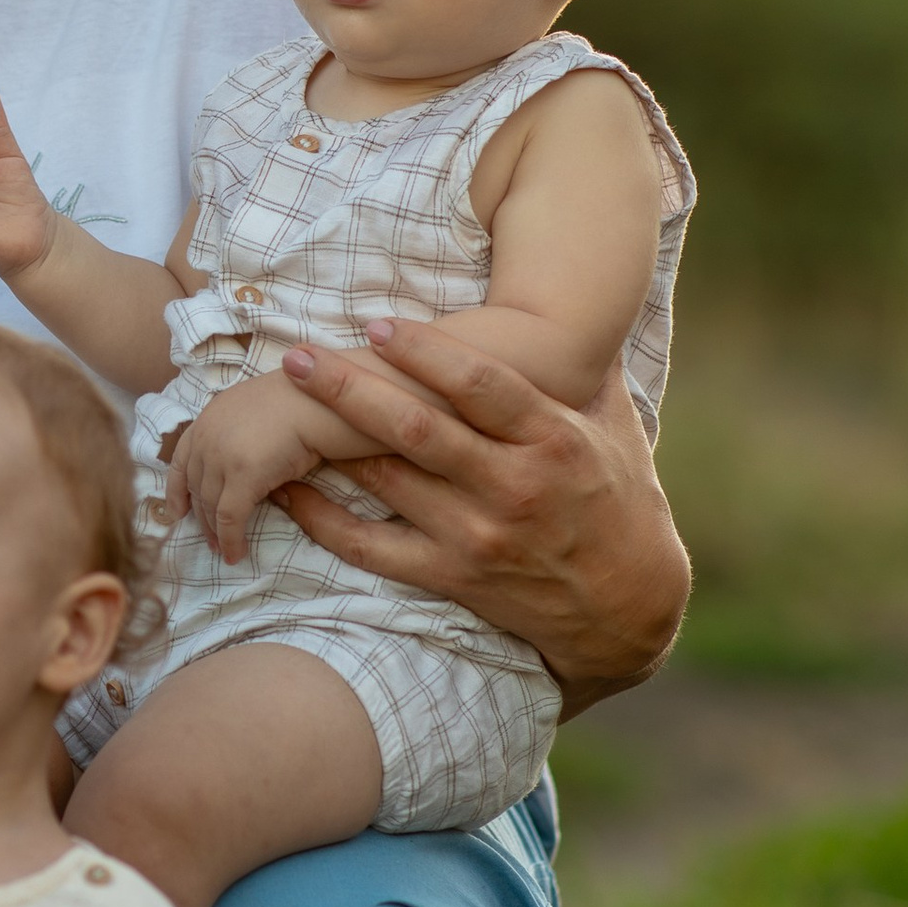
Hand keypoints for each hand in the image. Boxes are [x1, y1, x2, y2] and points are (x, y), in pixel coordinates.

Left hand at [164, 378, 315, 564]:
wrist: (326, 397)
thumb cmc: (306, 402)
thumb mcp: (259, 414)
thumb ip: (240, 437)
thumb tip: (242, 469)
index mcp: (211, 417)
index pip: (181, 459)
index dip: (176, 489)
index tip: (176, 512)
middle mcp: (208, 434)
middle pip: (197, 487)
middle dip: (201, 517)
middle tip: (209, 540)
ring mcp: (221, 454)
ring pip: (210, 505)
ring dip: (215, 533)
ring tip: (223, 551)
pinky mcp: (242, 474)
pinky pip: (230, 517)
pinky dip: (230, 539)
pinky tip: (236, 554)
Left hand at [273, 323, 689, 702]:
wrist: (627, 608)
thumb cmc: (619, 502)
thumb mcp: (617, 429)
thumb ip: (590, 367)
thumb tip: (584, 298)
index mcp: (553, 439)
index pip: (482, 385)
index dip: (426, 353)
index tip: (377, 324)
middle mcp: (513, 486)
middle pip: (419, 429)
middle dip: (352, 391)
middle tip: (299, 359)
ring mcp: (478, 536)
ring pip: (389, 482)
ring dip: (329, 445)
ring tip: (280, 409)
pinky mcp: (453, 577)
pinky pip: (372, 547)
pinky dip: (324, 519)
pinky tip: (288, 490)